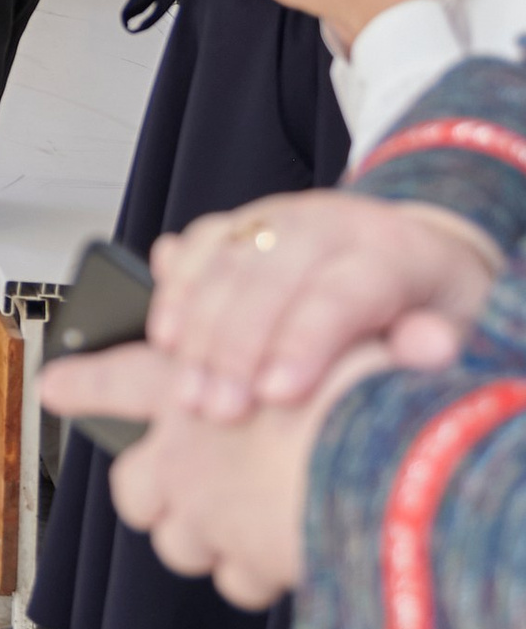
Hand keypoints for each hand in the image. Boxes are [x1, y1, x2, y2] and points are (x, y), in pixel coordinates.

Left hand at [38, 337, 380, 609]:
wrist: (393, 465)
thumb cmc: (366, 394)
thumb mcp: (318, 336)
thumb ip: (278, 331)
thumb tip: (242, 287)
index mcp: (198, 384)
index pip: (122, 379)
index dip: (86, 383)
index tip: (55, 387)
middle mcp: (186, 453)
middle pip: (136, 490)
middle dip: (158, 495)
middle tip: (196, 488)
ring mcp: (206, 513)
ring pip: (181, 542)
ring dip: (208, 537)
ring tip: (256, 518)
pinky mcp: (242, 562)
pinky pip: (237, 580)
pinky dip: (259, 572)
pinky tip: (296, 549)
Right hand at [148, 189, 503, 417]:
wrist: (415, 248)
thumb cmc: (435, 303)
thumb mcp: (461, 326)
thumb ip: (440, 340)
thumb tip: (428, 348)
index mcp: (390, 249)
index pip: (340, 290)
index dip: (304, 341)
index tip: (276, 396)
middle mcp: (328, 223)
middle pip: (267, 275)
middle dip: (235, 347)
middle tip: (218, 411)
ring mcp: (279, 216)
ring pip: (223, 261)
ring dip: (196, 331)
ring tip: (187, 395)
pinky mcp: (243, 223)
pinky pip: (197, 247)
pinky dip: (174, 291)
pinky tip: (165, 339)